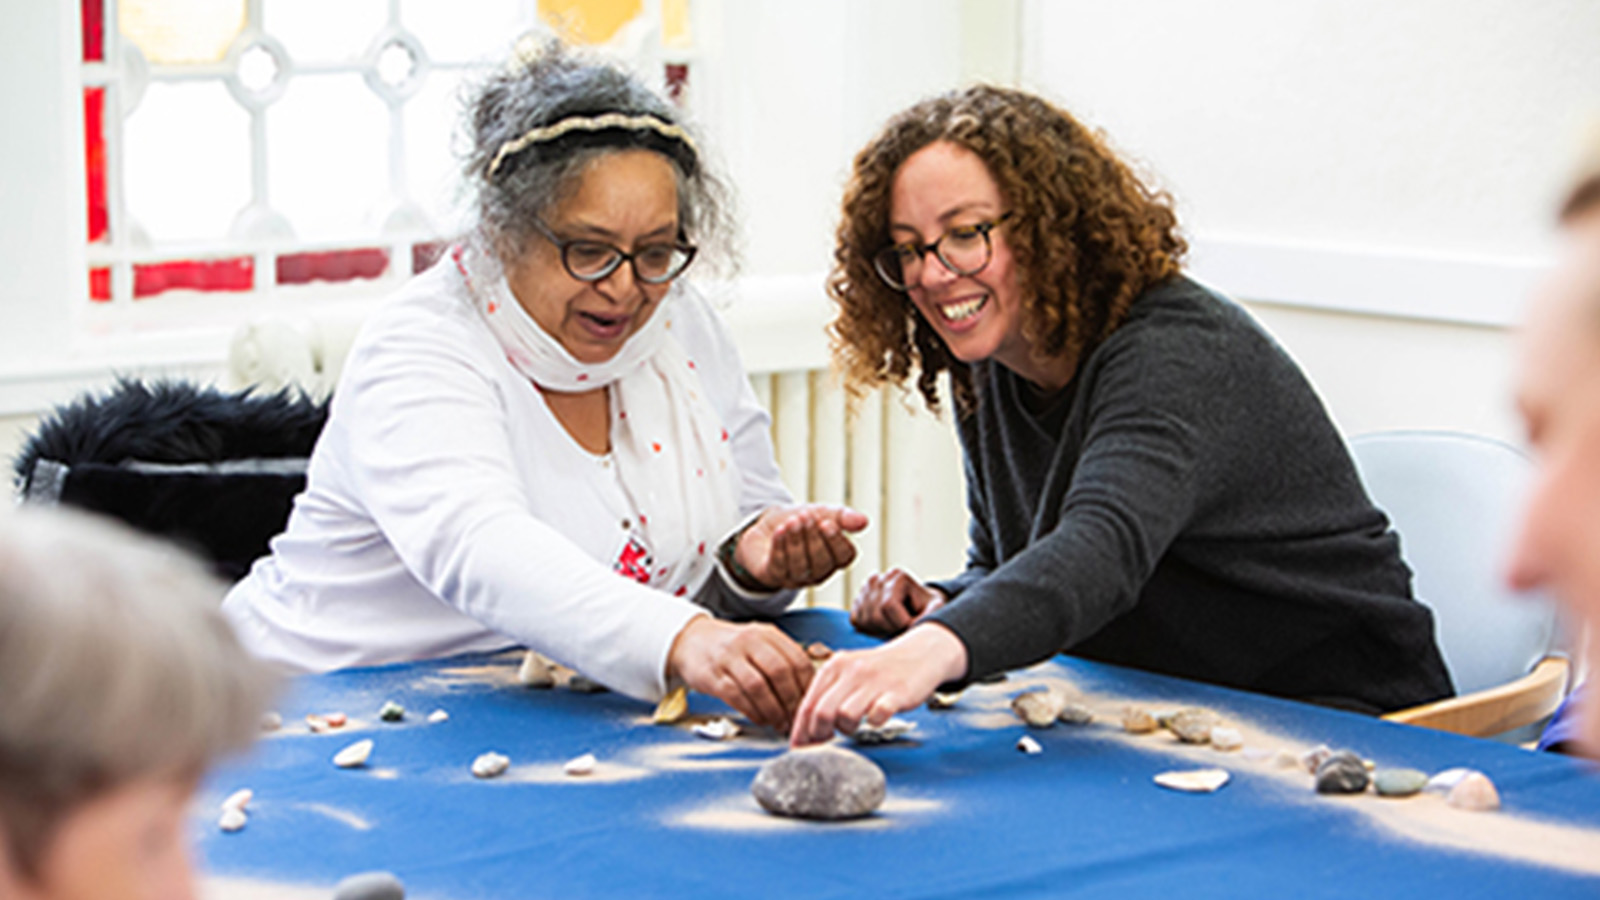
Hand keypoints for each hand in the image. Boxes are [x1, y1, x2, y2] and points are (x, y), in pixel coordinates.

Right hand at [666, 616, 813, 728]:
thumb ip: (782, 661)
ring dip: (773, 710)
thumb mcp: (760, 644)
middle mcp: (749, 641)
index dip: (808, 686)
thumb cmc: (732, 648)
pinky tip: (761, 720)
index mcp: (767, 634)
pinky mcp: (713, 675)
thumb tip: (808, 693)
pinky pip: (737, 697)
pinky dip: (753, 712)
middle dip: (792, 701)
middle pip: (780, 672)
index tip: (811, 703)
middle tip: (797, 719)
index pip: (797, 659)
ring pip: (758, 686)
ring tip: (780, 723)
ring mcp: (729, 657)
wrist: (691, 641)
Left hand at [736, 504, 868, 589]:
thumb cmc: (802, 522)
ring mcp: (796, 577)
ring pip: (800, 566)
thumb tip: (864, 521)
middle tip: (806, 517)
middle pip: (822, 563)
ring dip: (796, 541)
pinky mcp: (775, 576)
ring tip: (792, 522)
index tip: (826, 522)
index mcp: (835, 558)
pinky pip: (779, 565)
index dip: (836, 542)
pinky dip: (780, 547)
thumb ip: (843, 517)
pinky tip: (779, 531)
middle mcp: (818, 573)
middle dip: (813, 539)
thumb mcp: (823, 514)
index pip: (844, 557)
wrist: (770, 525)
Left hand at [789, 624, 967, 746]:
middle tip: (827, 740)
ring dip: (847, 729)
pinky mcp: (897, 692)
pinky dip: (875, 723)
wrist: (919, 654)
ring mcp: (874, 680)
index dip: (801, 731)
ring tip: (854, 726)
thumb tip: (805, 731)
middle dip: (820, 734)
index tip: (800, 747)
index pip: (807, 704)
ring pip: (845, 716)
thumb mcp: (848, 674)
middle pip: (821, 712)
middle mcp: (851, 671)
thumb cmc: (879, 671)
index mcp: (835, 666)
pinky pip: (878, 715)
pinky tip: (876, 719)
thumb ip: (827, 696)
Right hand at [850, 568, 946, 636]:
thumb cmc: (927, 606)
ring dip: (881, 630)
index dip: (901, 623)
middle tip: (903, 628)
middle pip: (875, 615)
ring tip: (895, 626)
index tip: (912, 624)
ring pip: (864, 620)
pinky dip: (870, 629)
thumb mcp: (936, 607)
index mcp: (897, 575)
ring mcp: (864, 589)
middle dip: (891, 628)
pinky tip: (884, 626)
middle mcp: (877, 578)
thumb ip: (931, 613)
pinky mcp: (857, 601)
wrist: (917, 605)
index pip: (888, 605)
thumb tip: (913, 625)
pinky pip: (857, 621)